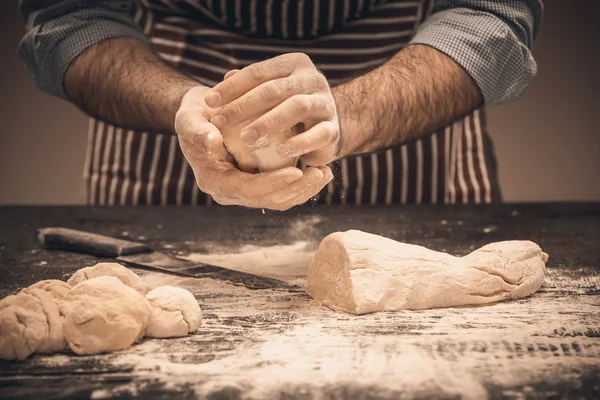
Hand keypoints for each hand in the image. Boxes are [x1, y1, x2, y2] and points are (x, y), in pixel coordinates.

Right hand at [175, 86, 332, 209]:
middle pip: (269, 200)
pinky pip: (282, 191)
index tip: (297, 171)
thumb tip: (212, 141)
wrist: (201, 115)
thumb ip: (198, 131)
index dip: (273, 183)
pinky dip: (301, 184)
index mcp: (214, 181)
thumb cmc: (194, 114)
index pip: (248, 189)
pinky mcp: (257, 183)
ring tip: (325, 173)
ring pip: (279, 200)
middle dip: (297, 190)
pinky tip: (320, 170)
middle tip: (321, 173)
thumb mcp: (189, 118)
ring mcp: (245, 190)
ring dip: (304, 190)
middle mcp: (230, 192)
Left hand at [204, 53, 340, 165]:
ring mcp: (325, 103)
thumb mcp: (268, 93)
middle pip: (274, 89)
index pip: (258, 72)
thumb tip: (225, 77)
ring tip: (246, 138)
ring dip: (268, 122)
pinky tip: (280, 152)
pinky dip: (298, 143)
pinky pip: (317, 134)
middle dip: (243, 106)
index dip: (232, 87)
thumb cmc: (287, 108)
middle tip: (219, 122)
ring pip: (296, 107)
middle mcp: (312, 79)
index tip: (208, 102)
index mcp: (293, 65)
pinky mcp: (333, 129)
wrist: (327, 129)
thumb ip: (248, 85)